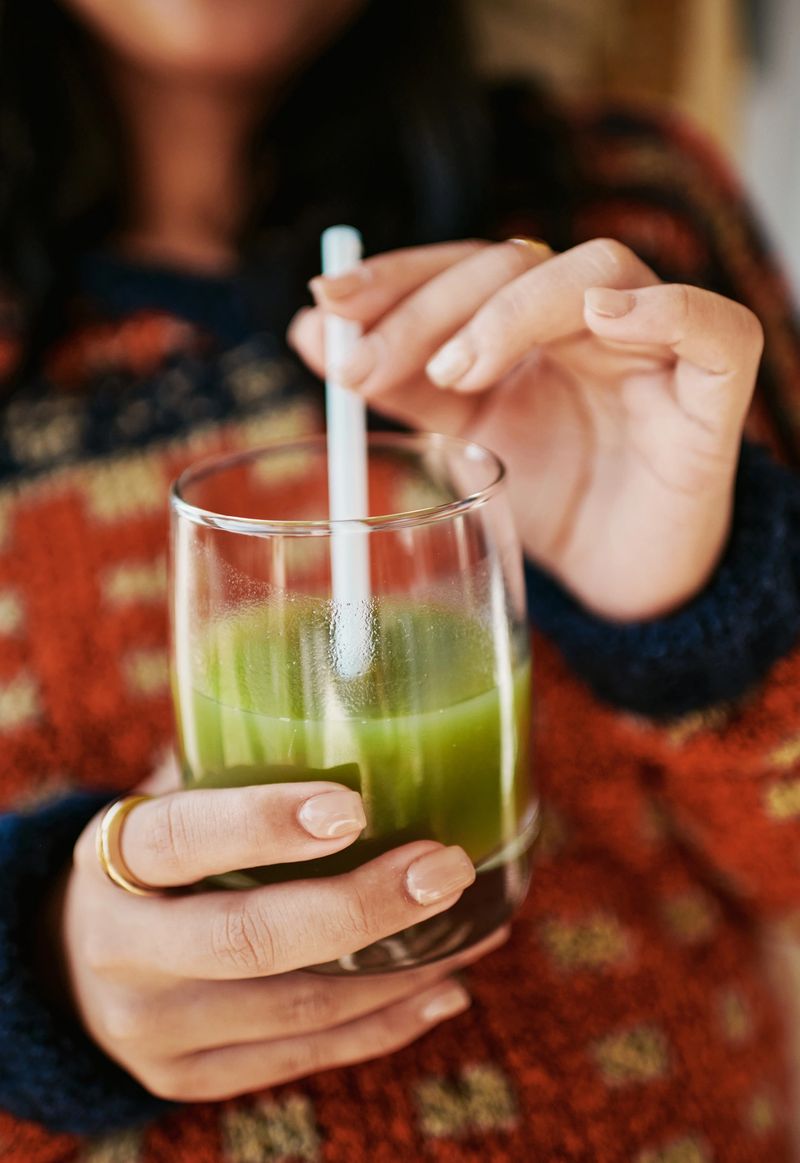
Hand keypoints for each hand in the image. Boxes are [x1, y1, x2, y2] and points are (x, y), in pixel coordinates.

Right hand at [51, 770, 496, 1102]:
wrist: (76, 965)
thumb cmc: (156, 858)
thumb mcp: (167, 801)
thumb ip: (236, 762)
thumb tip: (363, 704)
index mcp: (111, 859)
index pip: (182, 837)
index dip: (264, 822)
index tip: (354, 807)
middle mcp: (122, 953)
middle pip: (248, 940)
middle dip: (362, 907)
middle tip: (446, 867)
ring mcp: (154, 1031)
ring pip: (296, 1010)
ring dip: (399, 969)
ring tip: (477, 923)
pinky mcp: (190, 1078)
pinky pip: (304, 1057)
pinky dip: (385, 1023)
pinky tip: (444, 985)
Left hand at [291, 238, 763, 620]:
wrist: (621, 580)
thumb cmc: (550, 498)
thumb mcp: (462, 437)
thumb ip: (401, 382)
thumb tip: (311, 330)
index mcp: (529, 322)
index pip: (463, 265)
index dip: (397, 275)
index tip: (327, 303)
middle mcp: (589, 316)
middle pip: (514, 261)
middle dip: (430, 305)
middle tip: (368, 365)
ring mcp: (655, 347)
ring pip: (598, 270)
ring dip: (516, 309)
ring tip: (459, 369)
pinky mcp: (713, 392)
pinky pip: (715, 327)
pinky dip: (665, 309)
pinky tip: (603, 317)